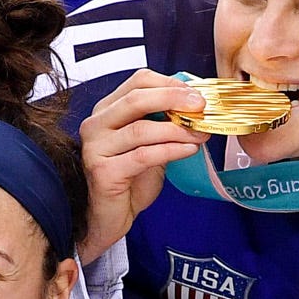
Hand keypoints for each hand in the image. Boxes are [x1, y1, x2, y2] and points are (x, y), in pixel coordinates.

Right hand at [75, 69, 207, 262]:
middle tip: (202, 106)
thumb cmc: (129, 179)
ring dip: (177, 129)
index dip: (169, 84)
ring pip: (141, 129)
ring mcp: (96, 148)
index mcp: (107, 110)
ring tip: (201, 133)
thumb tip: (197, 105)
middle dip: (174, 99)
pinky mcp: (103, 171)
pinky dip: (171, 150)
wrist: (109, 217)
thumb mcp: (149, 143)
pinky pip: (143, 156)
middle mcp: (96, 124)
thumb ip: (164, 122)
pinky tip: (189, 149)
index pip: (137, 82)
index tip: (196, 93)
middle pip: (136, 99)